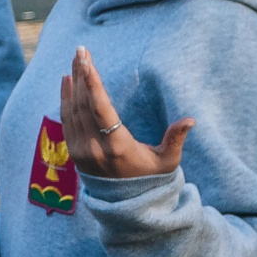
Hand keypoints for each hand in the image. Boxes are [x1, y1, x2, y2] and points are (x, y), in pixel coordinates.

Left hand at [61, 47, 191, 178]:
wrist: (125, 206)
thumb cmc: (150, 178)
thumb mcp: (167, 162)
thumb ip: (175, 139)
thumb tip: (191, 119)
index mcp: (117, 147)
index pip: (100, 110)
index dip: (92, 84)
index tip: (87, 62)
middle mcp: (94, 148)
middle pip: (83, 104)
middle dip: (82, 75)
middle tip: (81, 50)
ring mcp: (80, 151)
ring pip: (72, 110)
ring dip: (73, 83)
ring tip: (76, 59)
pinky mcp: (73, 153)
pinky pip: (67, 120)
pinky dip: (65, 99)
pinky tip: (67, 81)